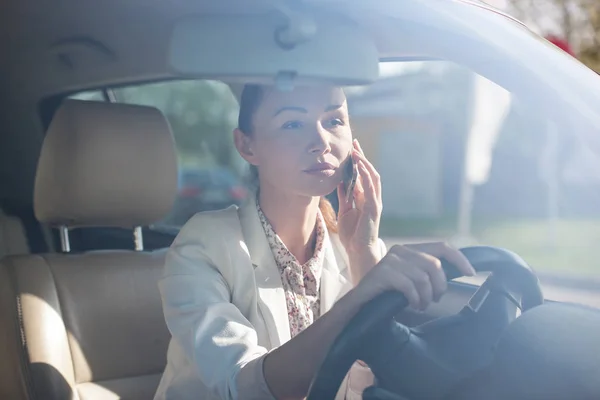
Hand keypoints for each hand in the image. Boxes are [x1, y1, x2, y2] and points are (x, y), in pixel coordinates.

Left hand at [337, 140, 382, 273]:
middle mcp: (371, 197)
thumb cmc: (352, 234)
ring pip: (372, 177)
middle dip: (362, 157)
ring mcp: (374, 202)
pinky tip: (360, 167)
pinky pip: (371, 188)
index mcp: (364, 198)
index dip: (358, 162)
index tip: (352, 148)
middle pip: (369, 172)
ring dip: (364, 164)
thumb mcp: (344, 211)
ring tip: (356, 152)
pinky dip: (366, 176)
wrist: (358, 250)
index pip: (362, 175)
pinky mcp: (374, 207)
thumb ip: (344, 197)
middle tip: (355, 143)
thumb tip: (340, 182)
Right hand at [352, 242, 475, 310]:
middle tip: (434, 300)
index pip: (442, 246)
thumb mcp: (410, 280)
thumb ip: (427, 274)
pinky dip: (415, 298)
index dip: (459, 259)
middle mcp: (400, 250)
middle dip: (440, 286)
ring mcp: (391, 260)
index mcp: (410, 250)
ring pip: (424, 277)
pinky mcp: (383, 273)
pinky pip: (410, 286)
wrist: (359, 303)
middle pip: (435, 265)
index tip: (470, 273)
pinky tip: (412, 305)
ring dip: (426, 297)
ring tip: (420, 306)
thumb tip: (454, 274)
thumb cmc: (386, 293)